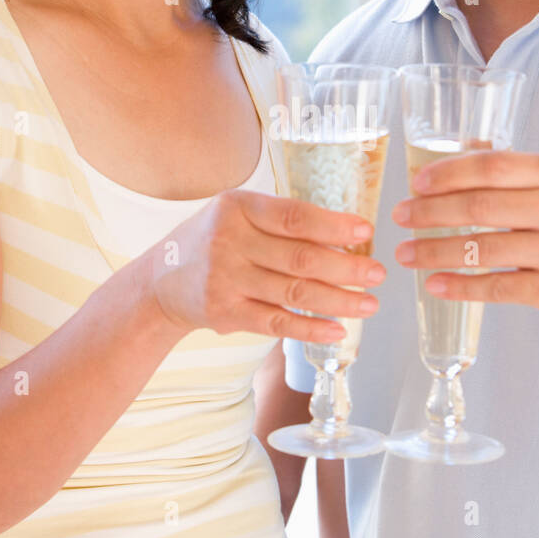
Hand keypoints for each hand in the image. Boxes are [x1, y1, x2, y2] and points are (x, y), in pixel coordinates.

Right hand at [145, 189, 384, 341]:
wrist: (161, 282)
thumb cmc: (213, 241)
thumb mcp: (238, 215)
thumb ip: (280, 220)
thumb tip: (345, 234)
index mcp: (238, 207)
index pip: (294, 216)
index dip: (333, 225)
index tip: (366, 230)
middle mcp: (229, 241)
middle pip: (300, 257)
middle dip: (346, 267)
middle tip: (378, 274)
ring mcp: (226, 279)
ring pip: (294, 292)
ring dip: (338, 300)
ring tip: (369, 303)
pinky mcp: (225, 312)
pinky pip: (276, 323)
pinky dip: (310, 328)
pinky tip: (337, 330)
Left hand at [392, 150, 538, 321]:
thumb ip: (511, 169)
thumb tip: (459, 148)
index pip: (493, 166)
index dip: (448, 173)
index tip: (415, 183)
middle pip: (481, 206)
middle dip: (430, 212)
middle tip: (400, 217)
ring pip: (483, 249)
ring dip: (434, 251)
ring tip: (405, 253)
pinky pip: (496, 287)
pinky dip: (459, 286)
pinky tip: (434, 284)